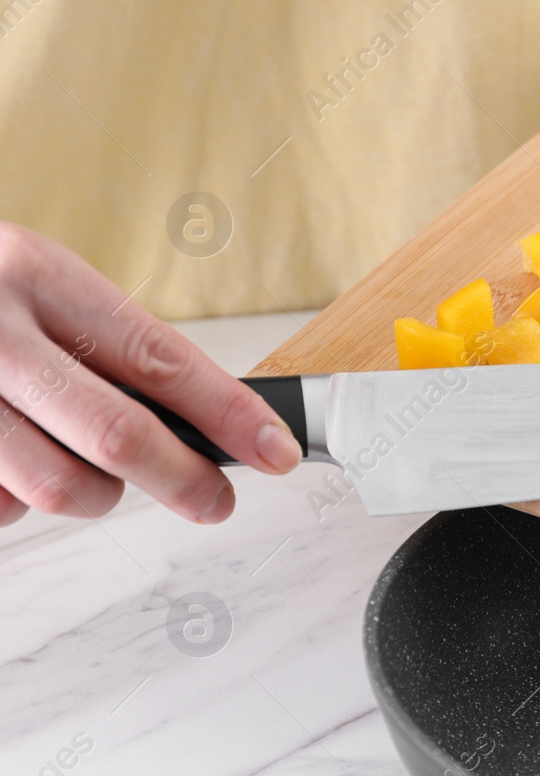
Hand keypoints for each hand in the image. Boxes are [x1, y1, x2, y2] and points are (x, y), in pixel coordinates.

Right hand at [0, 222, 301, 525]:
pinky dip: (14, 500)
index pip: (160, 357)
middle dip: (184, 480)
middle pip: (117, 435)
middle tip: (215, 500)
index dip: (230, 413)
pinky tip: (6, 462)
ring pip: (58, 487)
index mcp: (35, 274)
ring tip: (86, 471)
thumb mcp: (31, 282)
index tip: (278, 449)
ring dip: (91, 496)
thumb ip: (101, 343)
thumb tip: (204, 422)